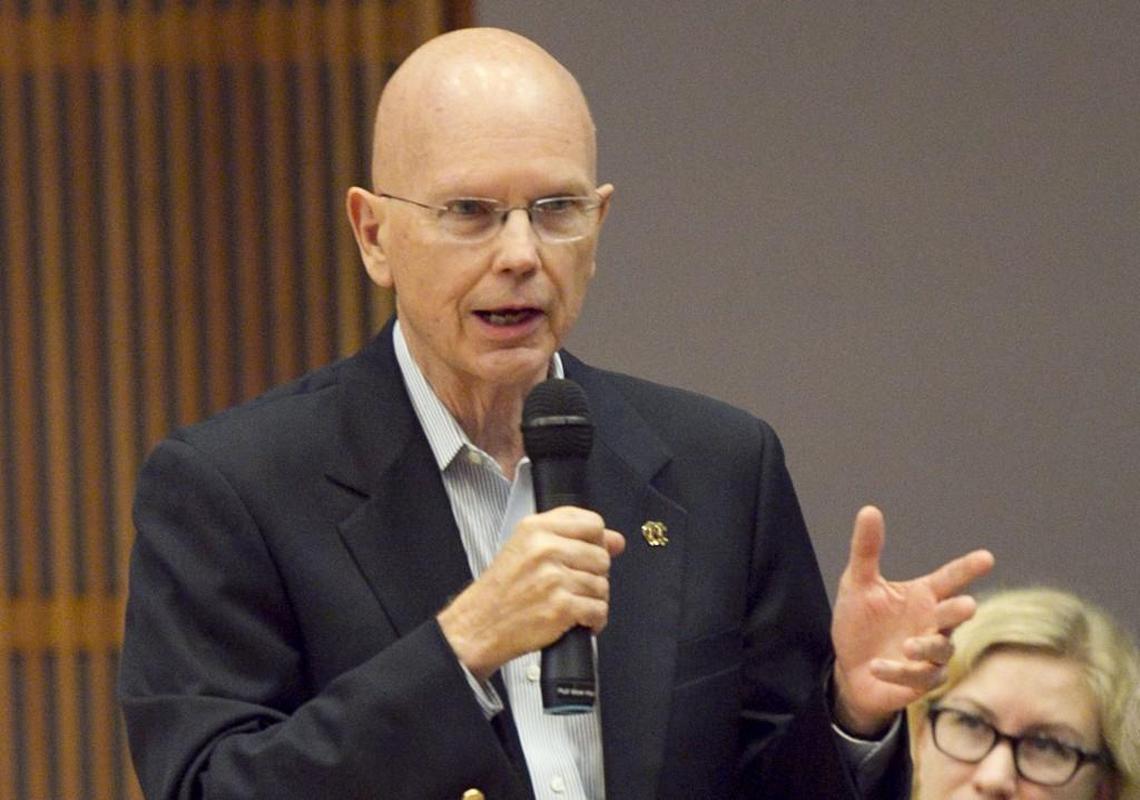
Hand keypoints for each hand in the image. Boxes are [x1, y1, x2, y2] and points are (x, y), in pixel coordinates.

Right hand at [437, 506, 625, 680]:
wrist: (479, 625)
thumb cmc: (502, 591)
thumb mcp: (526, 548)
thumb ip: (572, 537)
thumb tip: (616, 541)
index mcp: (536, 528)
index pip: (592, 523)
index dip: (596, 542)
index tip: (586, 554)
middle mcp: (545, 549)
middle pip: (601, 557)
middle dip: (593, 575)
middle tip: (571, 585)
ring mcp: (554, 578)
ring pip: (602, 585)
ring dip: (591, 600)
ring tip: (570, 604)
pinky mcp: (561, 607)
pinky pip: (599, 610)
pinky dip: (593, 621)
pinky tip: (575, 620)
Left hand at [830, 505, 993, 735]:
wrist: (850, 668)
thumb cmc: (859, 622)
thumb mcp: (858, 584)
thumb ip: (866, 550)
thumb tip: (869, 510)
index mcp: (923, 596)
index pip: (949, 578)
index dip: (967, 569)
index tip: (986, 557)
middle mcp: (932, 622)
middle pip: (954, 614)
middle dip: (959, 611)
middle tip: (965, 605)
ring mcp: (930, 654)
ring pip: (941, 649)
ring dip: (926, 647)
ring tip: (907, 645)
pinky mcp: (921, 681)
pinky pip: (918, 677)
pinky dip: (898, 671)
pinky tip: (878, 666)